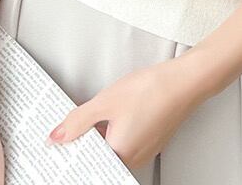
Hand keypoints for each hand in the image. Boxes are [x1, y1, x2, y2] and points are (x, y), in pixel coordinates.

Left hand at [46, 53, 210, 169]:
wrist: (185, 80)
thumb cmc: (152, 90)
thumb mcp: (106, 102)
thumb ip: (78, 121)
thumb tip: (56, 137)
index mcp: (119, 156)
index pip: (85, 161)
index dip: (70, 149)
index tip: (57, 140)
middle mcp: (133, 160)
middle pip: (99, 156)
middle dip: (85, 140)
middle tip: (73, 124)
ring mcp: (144, 150)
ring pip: (113, 148)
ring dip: (101, 134)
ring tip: (94, 114)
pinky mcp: (152, 139)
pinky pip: (127, 141)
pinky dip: (116, 130)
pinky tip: (115, 112)